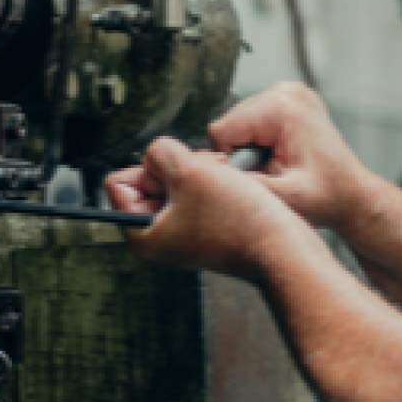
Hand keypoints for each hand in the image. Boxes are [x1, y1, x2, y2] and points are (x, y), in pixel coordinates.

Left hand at [103, 137, 303, 279]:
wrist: (283, 248)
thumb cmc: (239, 220)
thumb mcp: (190, 170)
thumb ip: (160, 152)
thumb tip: (157, 153)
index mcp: (141, 233)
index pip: (118, 182)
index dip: (149, 168)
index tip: (179, 177)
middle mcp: (159, 237)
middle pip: (149, 180)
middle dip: (177, 167)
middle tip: (204, 173)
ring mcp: (184, 233)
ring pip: (177, 182)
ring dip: (198, 171)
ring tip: (222, 177)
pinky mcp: (207, 228)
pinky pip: (199, 192)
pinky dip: (213, 181)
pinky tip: (231, 183)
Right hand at [206, 83, 373, 231]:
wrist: (352, 195)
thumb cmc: (327, 197)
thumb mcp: (283, 198)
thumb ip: (244, 184)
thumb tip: (207, 173)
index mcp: (283, 107)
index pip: (223, 129)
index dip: (231, 160)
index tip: (257, 176)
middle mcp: (286, 91)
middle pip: (230, 123)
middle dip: (243, 152)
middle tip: (272, 173)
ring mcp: (290, 91)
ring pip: (239, 122)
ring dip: (251, 147)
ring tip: (278, 165)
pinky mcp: (290, 99)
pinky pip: (254, 120)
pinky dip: (261, 141)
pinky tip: (281, 156)